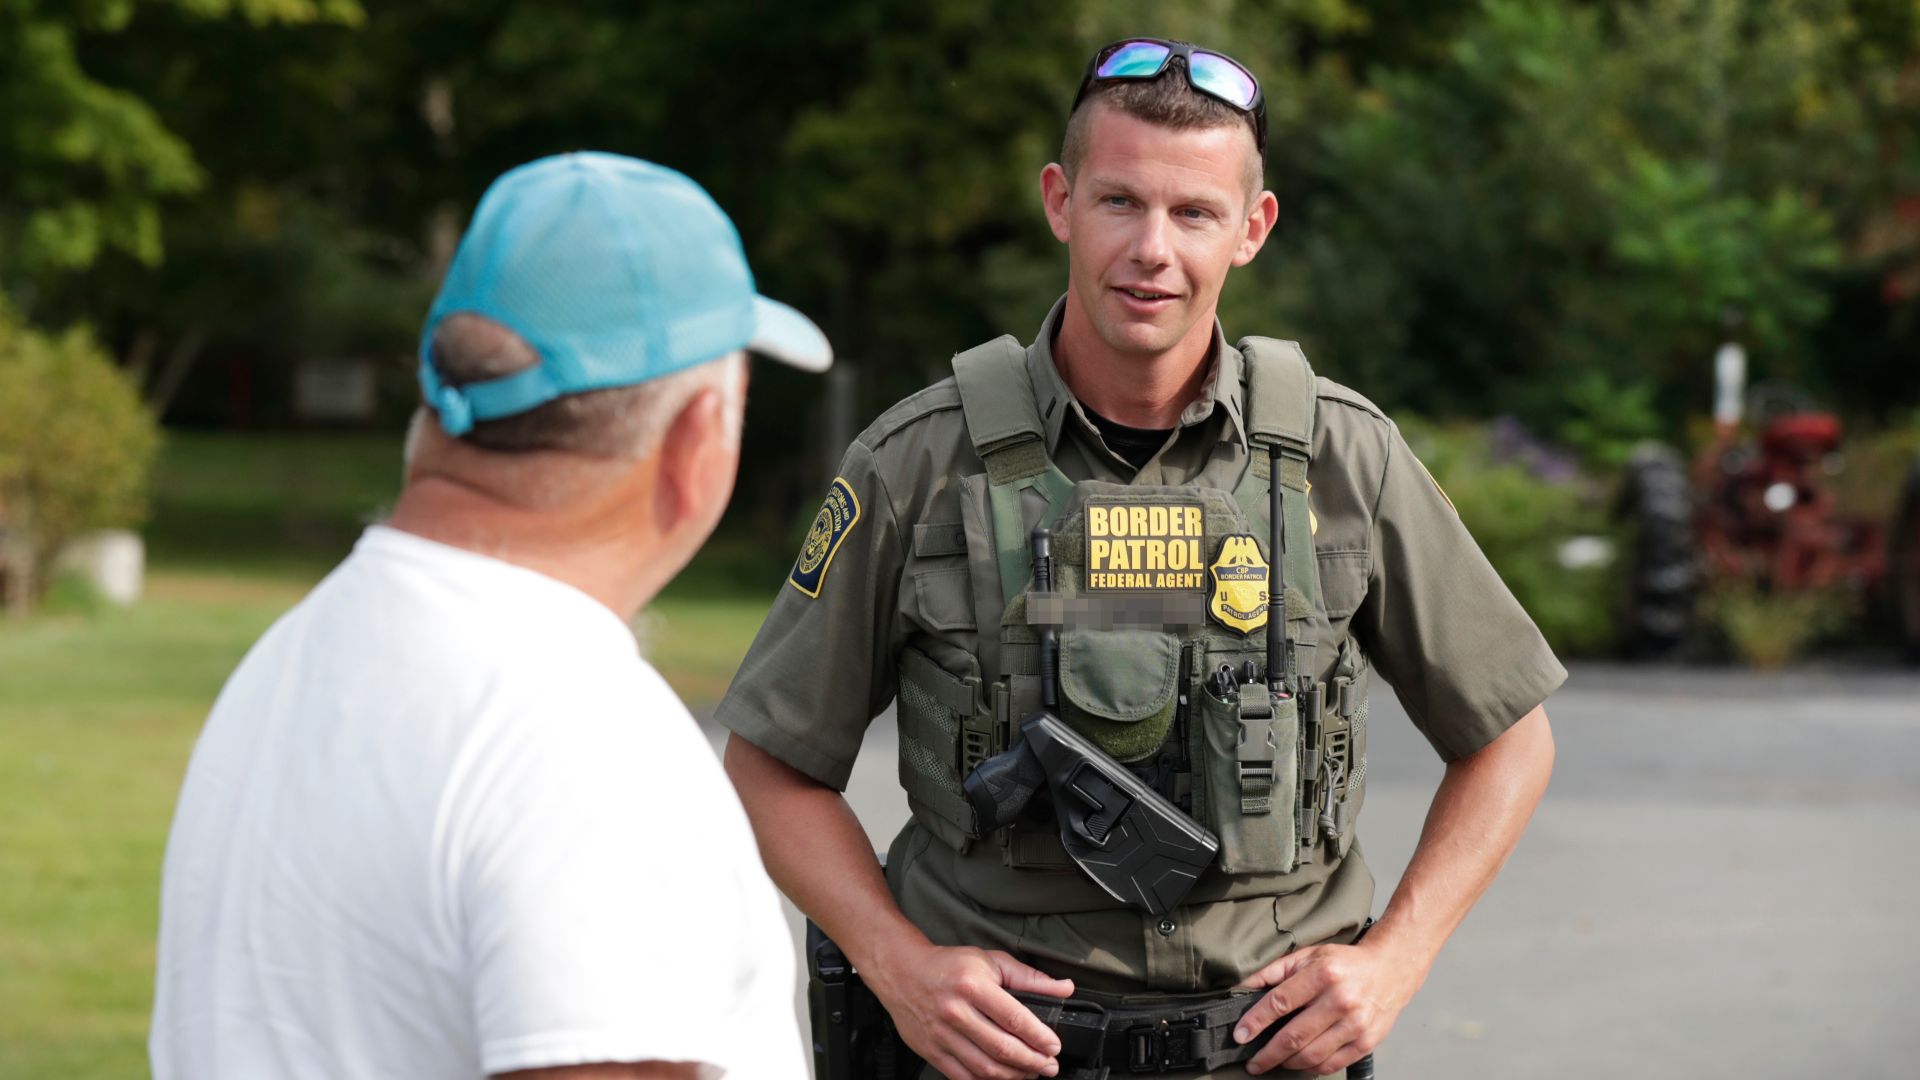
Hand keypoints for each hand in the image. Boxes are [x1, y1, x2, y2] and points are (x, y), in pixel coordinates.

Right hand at [867, 942, 1074, 1079]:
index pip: (1013, 1017)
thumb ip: (1029, 978)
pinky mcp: (932, 1051)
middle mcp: (955, 1011)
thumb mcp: (990, 961)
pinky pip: (963, 1076)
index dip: (1038, 1036)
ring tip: (1030, 1073)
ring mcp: (941, 1034)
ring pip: (984, 1067)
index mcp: (972, 985)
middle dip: (1032, 1061)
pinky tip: (1002, 1078)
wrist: (902, 972)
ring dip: (1014, 1076)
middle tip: (1049, 1065)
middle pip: (1001, 1047)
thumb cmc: (948, 965)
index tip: (1054, 1046)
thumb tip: (1065, 988)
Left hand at [1232, 939, 1423, 1075]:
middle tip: (1253, 1062)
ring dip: (1287, 1064)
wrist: (1390, 970)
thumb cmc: (1345, 963)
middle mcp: (1340, 1000)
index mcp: (1323, 974)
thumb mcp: (1308, 955)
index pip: (1280, 1002)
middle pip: (1294, 1036)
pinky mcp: (1366, 1041)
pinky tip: (1300, 1063)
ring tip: (1274, 1062)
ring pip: (1312, 1055)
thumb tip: (1244, 987)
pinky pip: (1332, 1063)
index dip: (1256, 1022)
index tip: (1241, 1035)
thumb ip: (1274, 971)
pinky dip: (1312, 1067)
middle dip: (1267, 1054)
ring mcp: (1355, 1023)